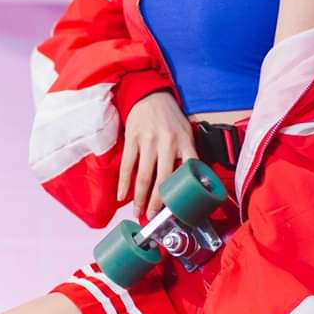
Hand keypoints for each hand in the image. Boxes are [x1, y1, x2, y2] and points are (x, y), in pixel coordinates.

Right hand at [117, 90, 198, 218]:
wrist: (150, 94)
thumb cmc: (170, 118)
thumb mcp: (186, 132)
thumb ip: (187, 154)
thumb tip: (191, 182)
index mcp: (185, 141)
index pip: (187, 171)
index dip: (183, 191)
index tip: (179, 209)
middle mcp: (167, 142)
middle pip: (163, 179)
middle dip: (157, 202)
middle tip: (153, 218)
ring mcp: (149, 140)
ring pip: (143, 175)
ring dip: (139, 198)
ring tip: (138, 212)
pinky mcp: (133, 138)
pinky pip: (127, 165)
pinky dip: (123, 183)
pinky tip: (122, 195)